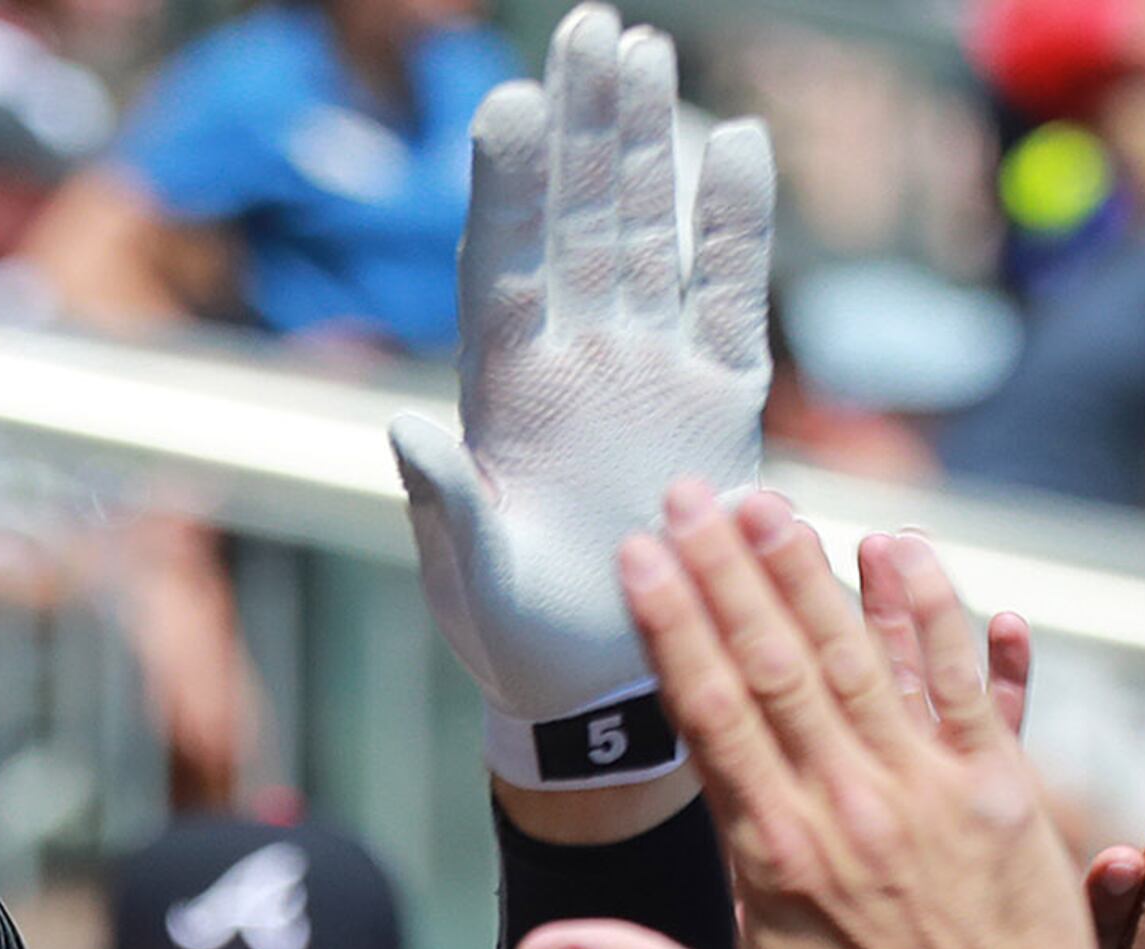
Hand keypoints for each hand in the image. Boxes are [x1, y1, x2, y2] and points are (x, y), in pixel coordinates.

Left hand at [388, 4, 771, 779]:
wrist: (597, 686)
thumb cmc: (512, 638)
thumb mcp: (468, 579)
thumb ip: (447, 508)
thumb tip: (406, 434)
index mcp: (501, 393)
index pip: (503, 264)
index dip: (508, 188)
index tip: (505, 103)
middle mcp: (572, 361)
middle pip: (578, 220)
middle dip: (581, 125)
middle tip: (588, 27)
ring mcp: (647, 371)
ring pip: (647, 236)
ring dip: (646, 146)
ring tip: (643, 49)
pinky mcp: (718, 402)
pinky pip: (728, 297)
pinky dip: (734, 227)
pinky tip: (738, 145)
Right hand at [512, 494, 1113, 948]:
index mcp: (777, 857)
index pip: (712, 714)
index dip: (672, 625)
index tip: (640, 556)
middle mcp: (853, 806)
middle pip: (780, 661)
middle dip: (730, 568)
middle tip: (692, 492)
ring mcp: (934, 789)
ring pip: (866, 653)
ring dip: (814, 570)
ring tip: (772, 503)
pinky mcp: (1004, 789)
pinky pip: (969, 680)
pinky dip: (939, 612)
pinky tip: (903, 552)